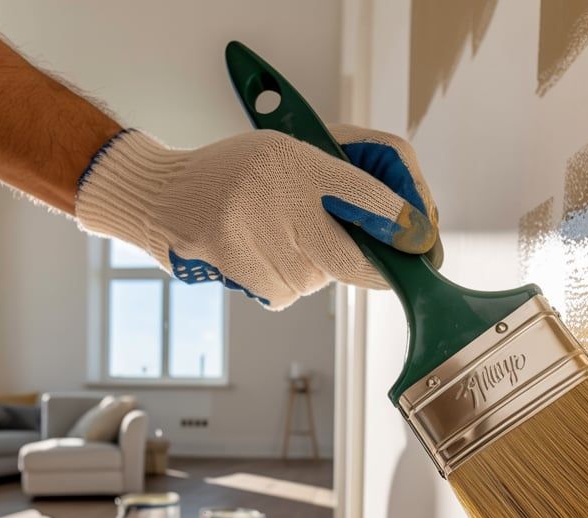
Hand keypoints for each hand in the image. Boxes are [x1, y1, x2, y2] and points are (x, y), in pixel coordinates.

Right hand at [75, 125, 439, 308]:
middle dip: (373, 266)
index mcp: (300, 159)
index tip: (421, 242)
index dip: (403, 222)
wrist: (166, 195)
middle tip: (382, 264)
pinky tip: (260, 255)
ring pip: (319, 280)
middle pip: (354, 259)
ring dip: (315, 270)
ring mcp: (257, 236)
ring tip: (280, 238)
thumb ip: (348, 180)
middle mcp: (280, 196)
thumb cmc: (238, 172)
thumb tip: (405, 226)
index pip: (366, 194)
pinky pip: (287, 293)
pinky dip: (282, 283)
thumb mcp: (295, 153)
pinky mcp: (240, 270)